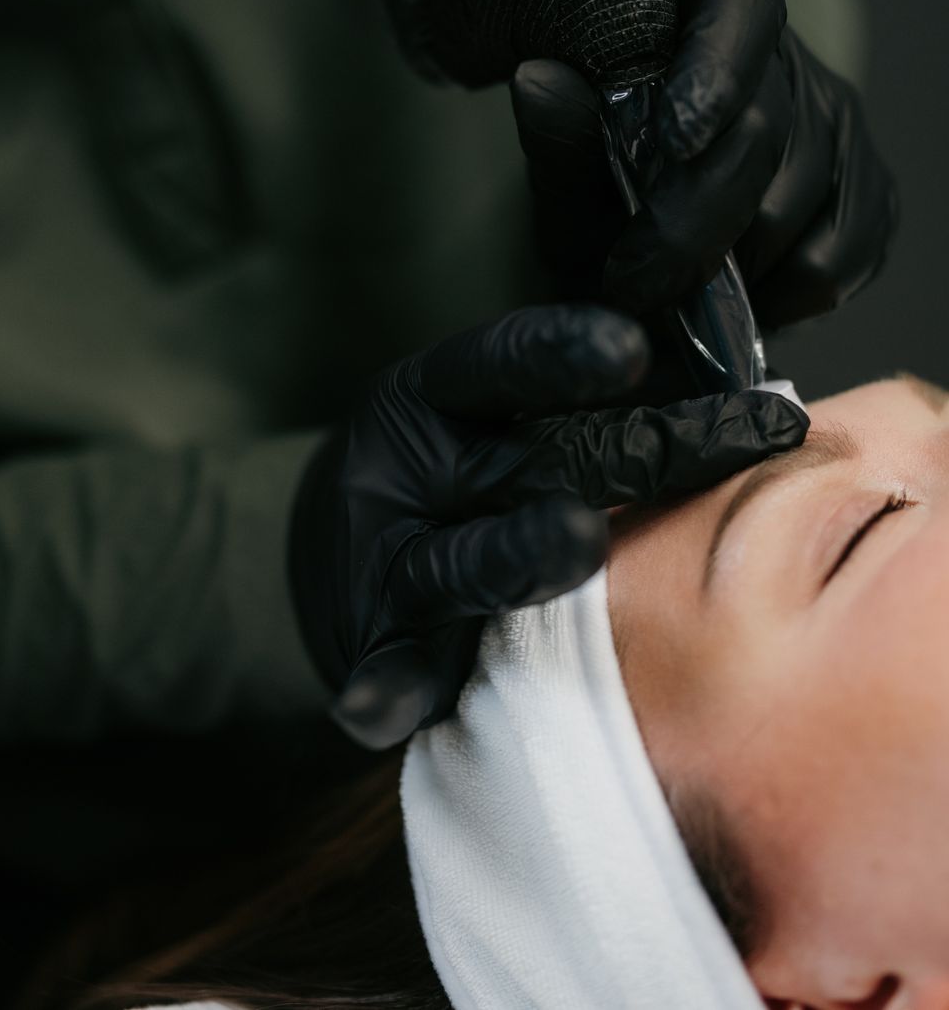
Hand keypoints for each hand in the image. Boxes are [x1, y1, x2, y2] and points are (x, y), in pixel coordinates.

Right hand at [289, 303, 807, 748]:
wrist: (307, 563)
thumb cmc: (440, 484)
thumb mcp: (478, 422)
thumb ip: (571, 407)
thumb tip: (724, 384)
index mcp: (437, 400)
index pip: (503, 364)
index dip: (561, 353)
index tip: (631, 347)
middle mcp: (412, 470)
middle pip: (529, 461)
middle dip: (636, 450)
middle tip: (742, 435)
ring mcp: (386, 561)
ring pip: (460, 561)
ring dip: (519, 553)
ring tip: (576, 539)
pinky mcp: (370, 646)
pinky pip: (385, 669)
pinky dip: (388, 686)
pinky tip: (392, 702)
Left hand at [511, 0, 897, 329]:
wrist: (654, 220)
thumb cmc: (605, 169)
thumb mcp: (569, 155)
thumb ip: (560, 129)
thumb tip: (536, 80)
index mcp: (719, 9)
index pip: (739, 12)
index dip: (713, 73)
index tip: (674, 140)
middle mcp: (794, 60)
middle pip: (760, 135)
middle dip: (692, 225)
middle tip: (632, 285)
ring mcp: (841, 129)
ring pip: (793, 211)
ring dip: (721, 272)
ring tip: (666, 297)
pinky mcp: (870, 198)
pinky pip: (830, 265)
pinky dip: (773, 301)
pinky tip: (725, 302)